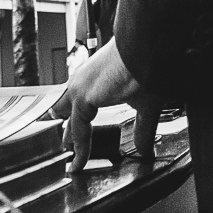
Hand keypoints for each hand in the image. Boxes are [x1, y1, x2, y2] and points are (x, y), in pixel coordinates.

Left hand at [51, 40, 162, 172]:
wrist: (149, 48)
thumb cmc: (149, 66)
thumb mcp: (146, 104)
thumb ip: (142, 129)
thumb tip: (145, 149)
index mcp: (96, 80)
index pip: (79, 103)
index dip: (75, 119)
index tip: (72, 133)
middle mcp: (84, 81)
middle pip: (67, 109)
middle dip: (65, 128)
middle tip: (63, 146)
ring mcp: (80, 87)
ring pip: (69, 118)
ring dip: (69, 137)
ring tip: (67, 157)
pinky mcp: (82, 96)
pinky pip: (78, 128)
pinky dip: (79, 148)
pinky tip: (78, 163)